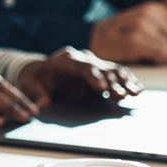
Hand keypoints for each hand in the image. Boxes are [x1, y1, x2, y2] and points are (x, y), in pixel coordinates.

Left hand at [15, 47, 141, 107]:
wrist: (41, 73)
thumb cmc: (34, 79)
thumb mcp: (29, 86)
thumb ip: (34, 95)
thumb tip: (36, 107)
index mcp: (65, 60)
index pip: (81, 66)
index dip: (92, 76)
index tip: (101, 88)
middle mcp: (82, 59)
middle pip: (100, 70)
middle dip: (112, 83)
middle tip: (121, 95)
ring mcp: (93, 65)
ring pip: (112, 72)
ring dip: (124, 82)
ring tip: (135, 92)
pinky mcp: (100, 74)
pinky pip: (116, 76)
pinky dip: (127, 81)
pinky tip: (137, 89)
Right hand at [87, 2, 166, 63]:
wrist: (91, 40)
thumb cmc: (119, 36)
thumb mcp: (142, 22)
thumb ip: (164, 26)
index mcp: (154, 8)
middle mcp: (150, 14)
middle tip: (164, 56)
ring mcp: (143, 27)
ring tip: (153, 57)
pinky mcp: (136, 42)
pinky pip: (164, 55)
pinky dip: (159, 61)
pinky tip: (147, 59)